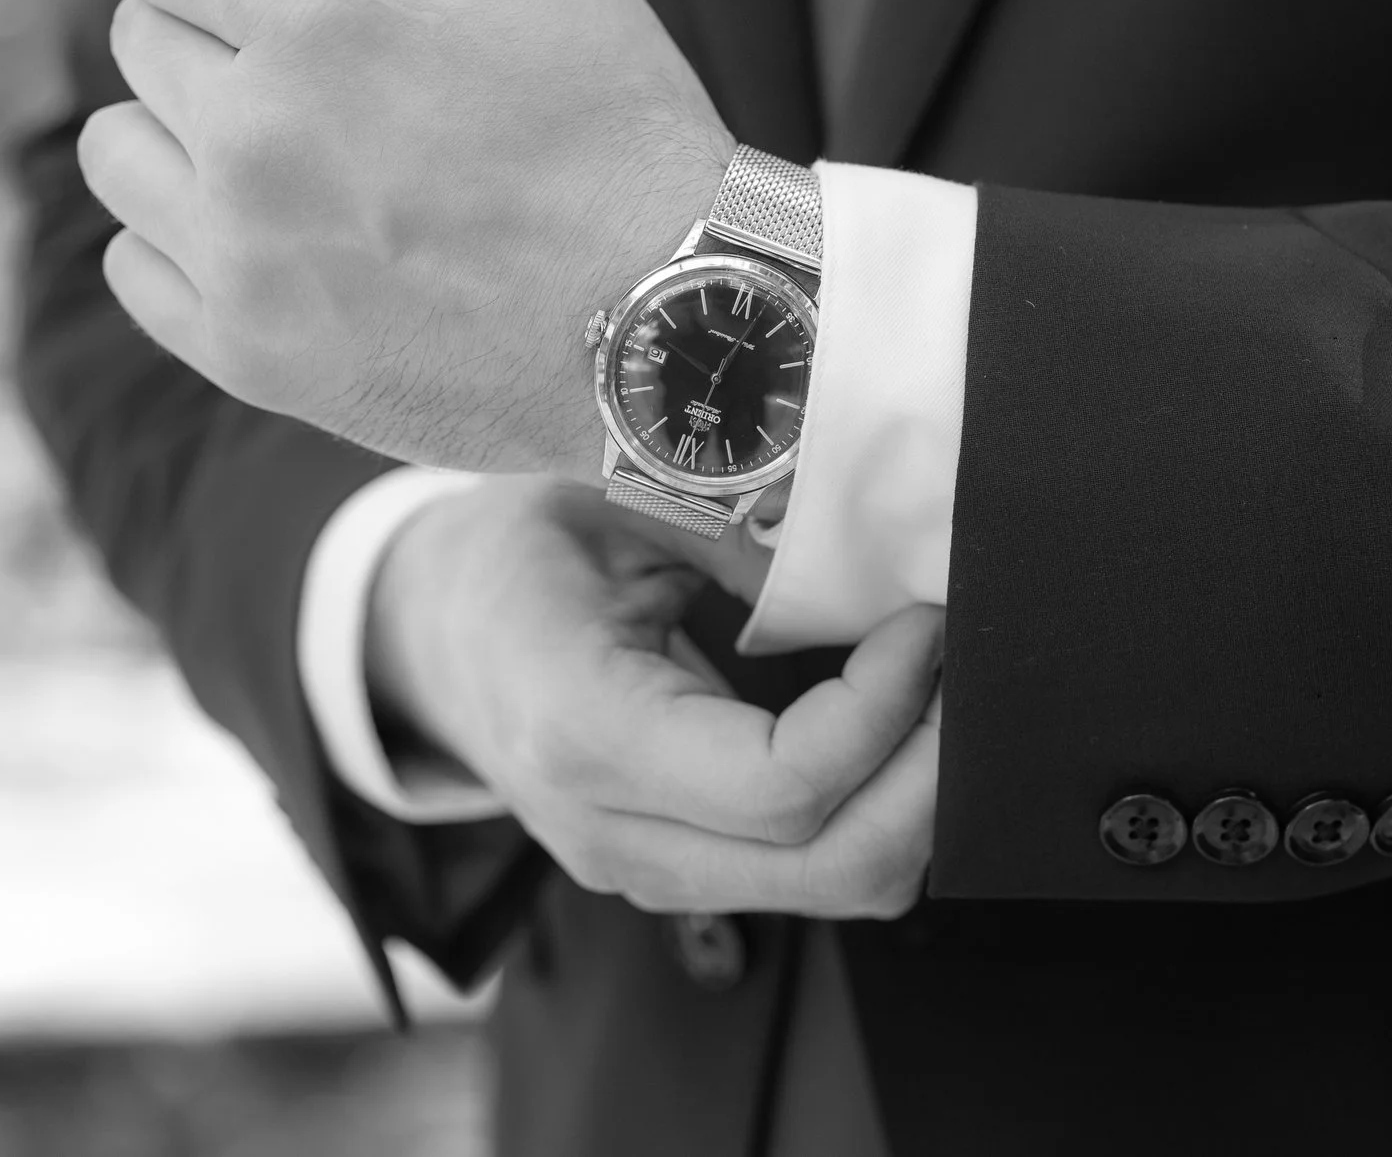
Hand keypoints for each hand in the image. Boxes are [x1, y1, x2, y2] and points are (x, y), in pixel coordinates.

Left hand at [81, 0, 734, 476]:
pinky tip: (275, 230)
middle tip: (317, 57)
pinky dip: (182, 235)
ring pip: (115, 151)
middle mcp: (255, 139)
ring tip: (287, 145)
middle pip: (138, 37)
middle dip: (210, 20)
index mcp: (318, 22)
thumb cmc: (622, 124)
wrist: (676, 325)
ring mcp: (242, 258)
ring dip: (180, 128)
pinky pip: (133, 266)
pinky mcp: (247, 355)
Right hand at [366, 475, 942, 918]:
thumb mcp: (611, 503)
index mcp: (582, 731)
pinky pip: (813, 874)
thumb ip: (740, 534)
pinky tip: (891, 729)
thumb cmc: (510, 554)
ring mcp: (643, 869)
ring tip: (937, 694)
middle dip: (933, 778)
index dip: (883, 714)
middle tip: (967, 674)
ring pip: (840, 889)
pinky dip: (877, 812)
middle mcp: (614, 831)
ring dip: (916, 801)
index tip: (922, 628)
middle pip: (834, 868)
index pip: (781, 786)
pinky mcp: (675, 872)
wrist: (423, 631)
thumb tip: (879, 551)